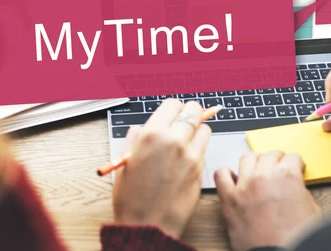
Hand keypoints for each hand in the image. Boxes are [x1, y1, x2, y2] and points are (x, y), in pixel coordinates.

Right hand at [112, 99, 210, 238]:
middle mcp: (174, 140)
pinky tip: (188, 156)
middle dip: (189, 113)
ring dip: (197, 130)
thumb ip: (136, 138)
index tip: (172, 114)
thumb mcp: (125, 161)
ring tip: (186, 140)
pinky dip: (200, 147)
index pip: (173, 104)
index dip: (172, 109)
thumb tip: (145, 127)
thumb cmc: (132, 197)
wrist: (148, 225)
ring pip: (204, 127)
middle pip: (193, 111)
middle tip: (184, 121)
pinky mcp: (201, 168)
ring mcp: (191, 154)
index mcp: (152, 135)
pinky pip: (206, 147)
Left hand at [215, 151, 320, 250]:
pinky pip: (221, 175)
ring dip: (255, 161)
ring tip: (258, 169)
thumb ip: (301, 190)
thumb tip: (295, 186)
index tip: (295, 167)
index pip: (293, 157)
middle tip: (279, 168)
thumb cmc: (296, 237)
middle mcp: (264, 176)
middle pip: (270, 155)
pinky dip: (227, 174)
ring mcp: (244, 186)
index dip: (296, 164)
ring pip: (247, 158)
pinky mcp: (229, 199)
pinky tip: (234, 179)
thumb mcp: (312, 209)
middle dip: (277, 160)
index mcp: (287, 176)